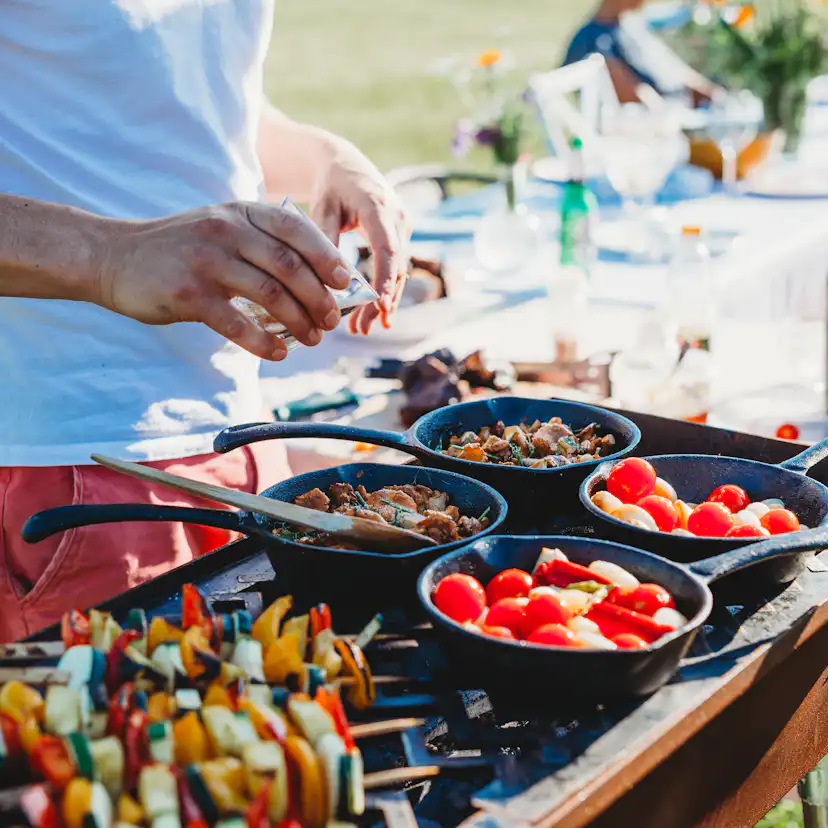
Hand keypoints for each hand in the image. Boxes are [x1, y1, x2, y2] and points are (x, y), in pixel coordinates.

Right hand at [94, 202, 353, 359]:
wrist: (115, 258)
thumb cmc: (182, 249)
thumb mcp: (222, 229)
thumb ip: (262, 244)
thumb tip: (318, 282)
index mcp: (240, 212)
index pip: (296, 229)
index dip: (326, 256)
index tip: (344, 282)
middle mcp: (226, 230)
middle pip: (289, 266)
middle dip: (319, 298)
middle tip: (331, 320)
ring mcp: (206, 261)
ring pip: (270, 296)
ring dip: (299, 322)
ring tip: (312, 339)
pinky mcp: (188, 294)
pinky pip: (237, 323)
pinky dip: (263, 342)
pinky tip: (278, 352)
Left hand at [310, 138, 409, 333]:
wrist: (346, 165)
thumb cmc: (331, 186)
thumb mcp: (321, 209)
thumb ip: (326, 241)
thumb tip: (329, 281)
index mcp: (377, 206)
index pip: (387, 247)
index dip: (385, 278)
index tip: (380, 305)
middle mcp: (397, 217)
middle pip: (395, 266)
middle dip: (382, 300)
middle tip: (364, 327)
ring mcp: (402, 227)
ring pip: (398, 271)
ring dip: (383, 301)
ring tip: (363, 328)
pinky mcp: (399, 237)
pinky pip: (395, 268)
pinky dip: (384, 291)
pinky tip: (371, 313)